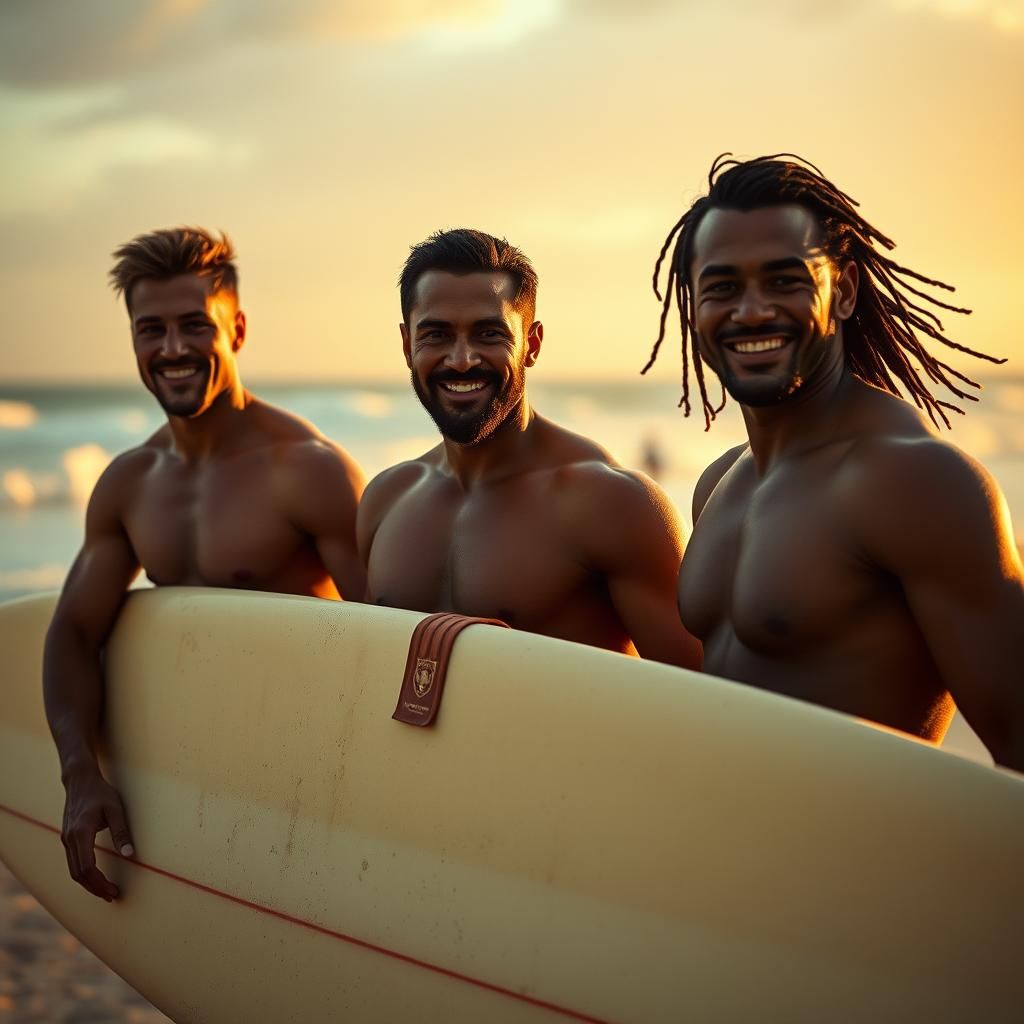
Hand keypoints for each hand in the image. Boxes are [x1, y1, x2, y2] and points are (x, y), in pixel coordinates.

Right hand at [60, 770, 134, 900]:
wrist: (80, 780)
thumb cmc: (100, 792)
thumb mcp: (116, 809)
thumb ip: (122, 832)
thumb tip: (130, 855)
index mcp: (80, 833)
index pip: (86, 868)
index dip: (99, 883)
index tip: (113, 891)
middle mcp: (69, 839)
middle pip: (77, 874)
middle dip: (94, 888)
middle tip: (112, 896)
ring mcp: (65, 839)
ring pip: (73, 870)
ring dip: (88, 883)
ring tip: (106, 891)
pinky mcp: (67, 838)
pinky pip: (73, 862)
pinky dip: (83, 874)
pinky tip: (96, 877)